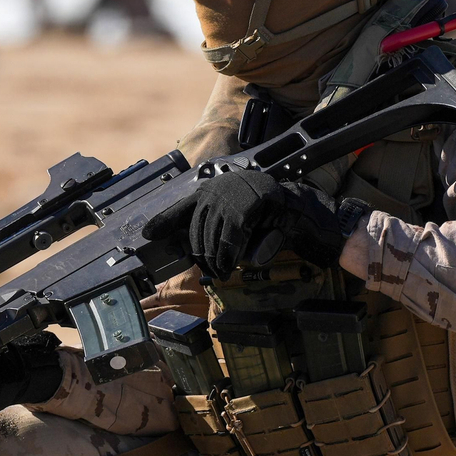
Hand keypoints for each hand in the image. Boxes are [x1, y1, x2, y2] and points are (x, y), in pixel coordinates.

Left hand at [145, 169, 364, 275]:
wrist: (309, 216)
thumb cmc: (275, 223)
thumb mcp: (241, 229)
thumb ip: (218, 234)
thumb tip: (190, 250)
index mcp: (218, 189)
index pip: (184, 206)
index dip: (165, 221)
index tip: (146, 234)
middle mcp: (223, 186)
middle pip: (198, 227)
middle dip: (201, 253)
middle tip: (210, 270)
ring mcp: (238, 191)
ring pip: (215, 233)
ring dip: (217, 257)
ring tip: (222, 270)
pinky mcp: (254, 201)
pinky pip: (234, 233)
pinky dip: (232, 251)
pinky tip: (236, 261)